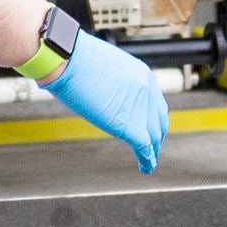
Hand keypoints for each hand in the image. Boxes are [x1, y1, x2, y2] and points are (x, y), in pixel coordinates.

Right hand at [48, 29, 167, 172]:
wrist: (67, 59)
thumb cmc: (74, 58)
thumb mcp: (103, 64)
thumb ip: (112, 80)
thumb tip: (102, 88)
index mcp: (141, 74)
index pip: (154, 101)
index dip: (152, 116)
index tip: (147, 124)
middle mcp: (147, 90)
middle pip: (159, 119)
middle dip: (157, 134)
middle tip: (152, 145)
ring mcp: (140, 108)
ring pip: (154, 135)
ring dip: (153, 149)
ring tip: (149, 160)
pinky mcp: (130, 125)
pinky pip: (145, 147)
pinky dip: (147, 160)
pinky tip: (146, 167)